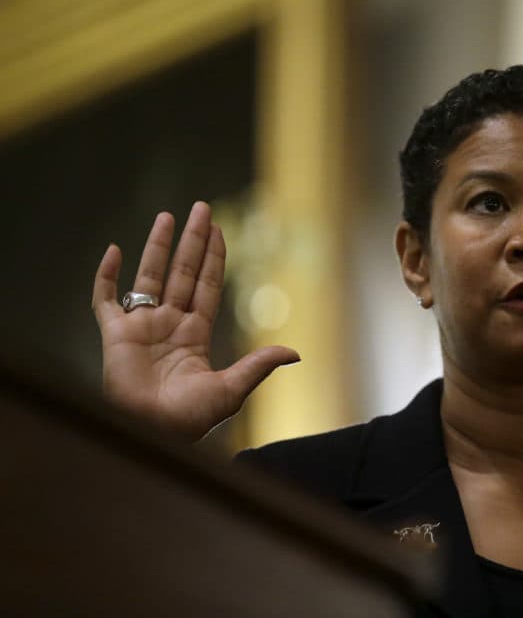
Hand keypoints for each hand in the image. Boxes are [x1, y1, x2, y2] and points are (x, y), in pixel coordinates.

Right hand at [92, 201, 299, 440]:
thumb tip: (296, 354)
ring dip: (158, 246)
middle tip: (202, 208)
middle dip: (194, 241)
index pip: (208, 286)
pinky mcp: (114, 334)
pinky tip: (115, 250)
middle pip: (183, 272)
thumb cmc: (189, 418)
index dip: (215, 258)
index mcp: (195, 334)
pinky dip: (107, 276)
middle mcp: (169, 324)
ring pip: (149, 276)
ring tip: (167, 216)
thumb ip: (258, 365)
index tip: (220, 231)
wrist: (151, 433)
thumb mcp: (232, 389)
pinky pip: (106, 299)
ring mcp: (140, 327)